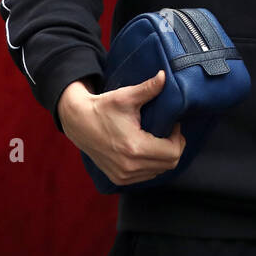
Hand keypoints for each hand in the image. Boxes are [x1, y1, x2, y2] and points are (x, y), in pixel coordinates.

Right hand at [58, 70, 185, 185]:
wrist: (78, 122)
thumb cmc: (102, 108)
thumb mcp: (125, 97)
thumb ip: (148, 88)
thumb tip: (164, 76)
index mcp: (135, 148)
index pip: (173, 152)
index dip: (178, 137)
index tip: (172, 125)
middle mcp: (130, 166)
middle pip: (169, 164)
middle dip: (174, 147)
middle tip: (168, 132)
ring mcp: (123, 176)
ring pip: (159, 172)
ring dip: (163, 157)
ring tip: (157, 139)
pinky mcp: (118, 179)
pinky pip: (146, 176)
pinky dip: (151, 165)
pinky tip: (147, 150)